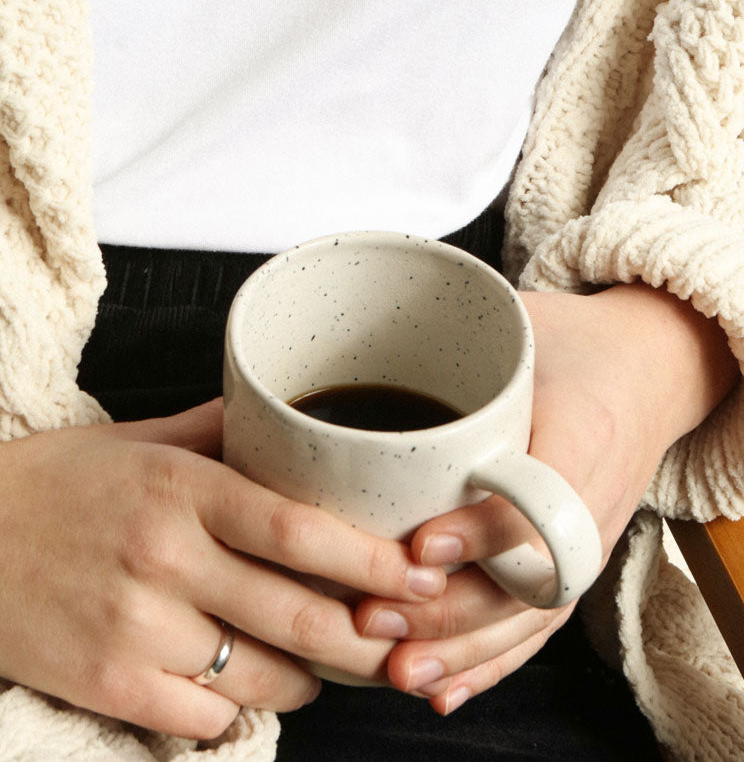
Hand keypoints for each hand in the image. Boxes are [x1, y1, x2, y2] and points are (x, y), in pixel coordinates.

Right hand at [0, 400, 444, 738]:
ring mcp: (132, 627)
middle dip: (368, 638)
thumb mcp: (132, 439)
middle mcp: (160, 556)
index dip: (373, 560)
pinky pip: (205, 720)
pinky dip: (237, 712)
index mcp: (175, 486)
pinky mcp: (104, 684)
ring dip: (309, 678)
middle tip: (404, 638)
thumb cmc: (42, 482)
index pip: (299, 529)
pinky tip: (240, 686)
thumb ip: (217, 430)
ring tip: (322, 660)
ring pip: (263, 679)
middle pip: (300, 616)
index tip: (422, 573)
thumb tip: (293, 418)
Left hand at [350, 284, 737, 714]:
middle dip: (446, 610)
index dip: (481, 532)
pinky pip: (534, 628)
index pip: (537, 499)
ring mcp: (587, 541)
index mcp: (581, 430)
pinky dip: (489, 664)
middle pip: (526, 580)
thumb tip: (354, 313)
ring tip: (394, 668)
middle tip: (371, 617)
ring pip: (527, 617)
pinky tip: (440, 687)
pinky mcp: (574, 564)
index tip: (421, 545)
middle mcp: (591, 499)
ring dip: (459, 649)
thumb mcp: (522, 317)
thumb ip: (454, 327)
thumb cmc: (573, 339)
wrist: (646, 368)